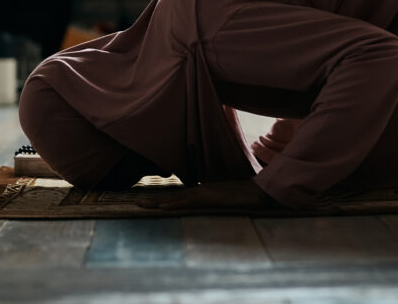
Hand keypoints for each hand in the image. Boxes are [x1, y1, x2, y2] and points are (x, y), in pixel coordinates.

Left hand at [136, 179, 271, 209]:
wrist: (261, 191)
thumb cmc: (247, 197)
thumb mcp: (228, 202)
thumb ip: (217, 204)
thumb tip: (210, 206)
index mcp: (204, 193)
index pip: (180, 197)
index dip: (164, 199)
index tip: (149, 202)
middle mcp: (202, 191)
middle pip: (174, 196)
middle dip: (154, 200)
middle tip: (136, 202)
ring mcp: (205, 194)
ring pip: (177, 198)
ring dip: (159, 202)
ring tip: (142, 204)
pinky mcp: (210, 198)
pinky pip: (189, 202)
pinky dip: (176, 204)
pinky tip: (164, 206)